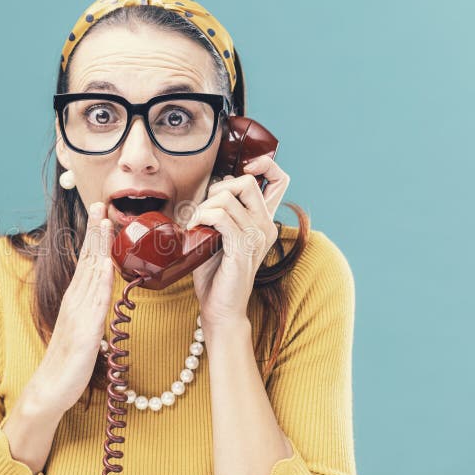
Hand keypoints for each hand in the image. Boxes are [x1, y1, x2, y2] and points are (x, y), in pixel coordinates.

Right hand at [29, 201, 114, 413]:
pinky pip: (95, 303)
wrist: (51, 390)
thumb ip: (92, 309)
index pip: (85, 261)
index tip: (100, 213)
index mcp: (75, 300)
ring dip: (99, 247)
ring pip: (91, 275)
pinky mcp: (85, 333)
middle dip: (94, 231)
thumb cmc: (69, 361)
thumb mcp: (83, 328)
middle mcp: (75, 302)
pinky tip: (107, 265)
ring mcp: (79, 315)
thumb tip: (103, 294)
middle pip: (86, 260)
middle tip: (100, 204)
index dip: (93, 236)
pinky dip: (102, 282)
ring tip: (106, 223)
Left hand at [186, 154, 289, 329]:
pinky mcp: (243, 248)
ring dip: (203, 206)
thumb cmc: (216, 273)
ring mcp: (257, 237)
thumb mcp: (219, 234)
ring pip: (228, 198)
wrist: (219, 309)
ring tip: (194, 223)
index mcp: (264, 220)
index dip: (264, 165)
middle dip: (218, 188)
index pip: (279, 180)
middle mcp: (266, 226)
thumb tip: (216, 185)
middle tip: (204, 209)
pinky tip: (194, 228)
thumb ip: (221, 210)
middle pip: (247, 182)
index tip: (243, 168)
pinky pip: (221, 217)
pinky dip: (202, 217)